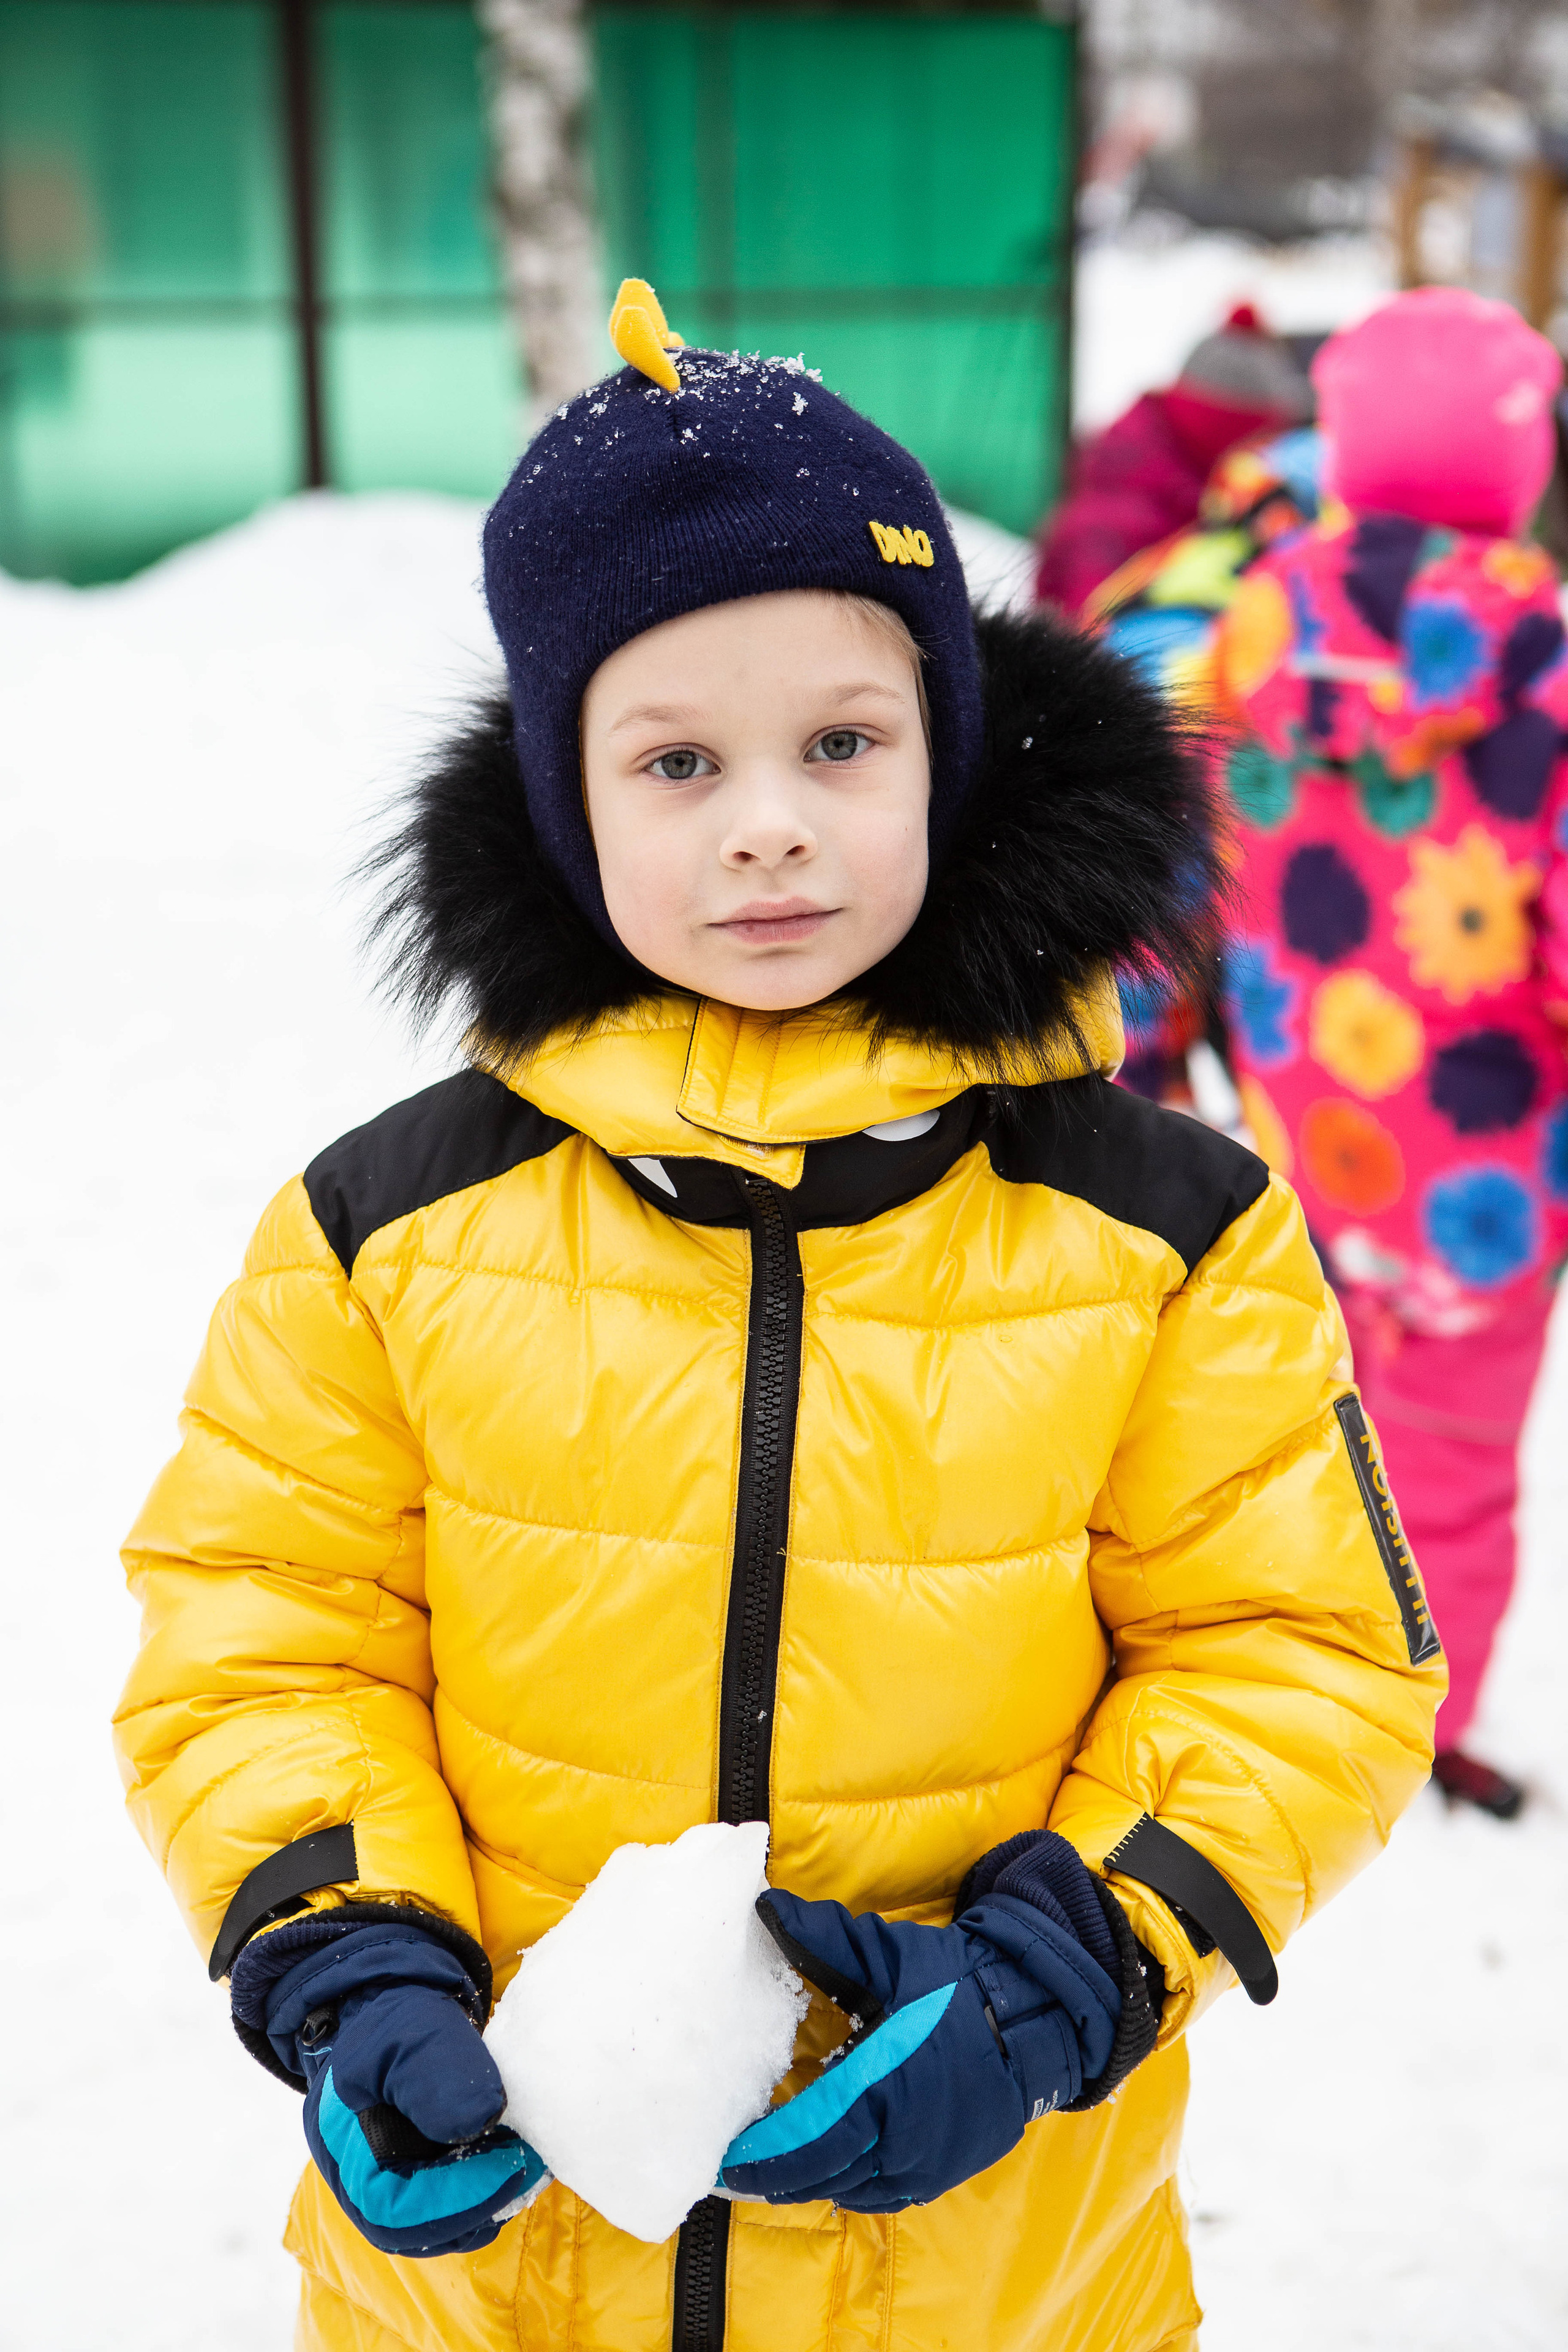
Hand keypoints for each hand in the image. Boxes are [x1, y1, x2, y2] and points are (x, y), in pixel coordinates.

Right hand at [241, 1917, 545, 2257]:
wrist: (397, 2006)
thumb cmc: (395, 2019)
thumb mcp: (410, 2033)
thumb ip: (433, 2073)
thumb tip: (477, 2121)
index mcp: (347, 2151)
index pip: (395, 2209)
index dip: (456, 2199)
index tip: (511, 2167)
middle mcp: (365, 2181)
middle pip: (418, 2227)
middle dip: (479, 2206)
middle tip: (530, 2166)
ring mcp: (394, 2181)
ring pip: (440, 2221)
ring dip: (489, 2200)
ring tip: (531, 2159)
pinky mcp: (424, 2175)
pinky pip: (455, 2201)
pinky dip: (489, 2187)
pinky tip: (519, 2154)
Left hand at [718, 1834, 1129, 2213]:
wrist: (1033, 2016)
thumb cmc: (955, 1983)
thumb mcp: (888, 1954)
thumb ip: (822, 1939)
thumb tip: (766, 1909)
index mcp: (881, 2087)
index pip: (805, 2136)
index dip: (761, 2151)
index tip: (723, 2155)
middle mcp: (901, 2139)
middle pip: (821, 2174)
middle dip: (773, 2177)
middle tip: (732, 2174)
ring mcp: (926, 2163)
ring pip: (851, 2190)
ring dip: (809, 2183)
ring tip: (769, 2174)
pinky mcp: (944, 2171)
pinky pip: (884, 2195)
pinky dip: (851, 2187)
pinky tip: (829, 2173)